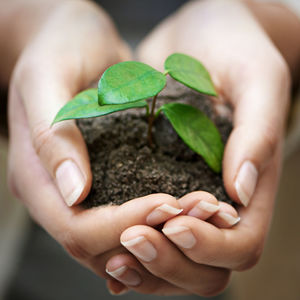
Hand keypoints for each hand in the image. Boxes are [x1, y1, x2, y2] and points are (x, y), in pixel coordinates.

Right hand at [6, 0, 178, 281]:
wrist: (73, 41)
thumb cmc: (59, 47)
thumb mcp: (47, 76)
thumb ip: (51, 135)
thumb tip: (74, 193)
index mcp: (36, 179)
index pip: (76, 228)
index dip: (123, 225)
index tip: (168, 203)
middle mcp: (58, 196)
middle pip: (101, 245)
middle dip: (153, 234)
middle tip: (201, 209)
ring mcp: (82, 194)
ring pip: (121, 241)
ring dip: (165, 234)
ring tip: (206, 210)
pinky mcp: (107, 183)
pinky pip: (133, 219)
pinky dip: (163, 221)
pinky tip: (192, 204)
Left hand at [104, 0, 290, 295]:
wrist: (200, 34)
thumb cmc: (236, 47)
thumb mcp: (257, 78)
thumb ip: (258, 133)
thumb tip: (242, 192)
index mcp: (251, 183)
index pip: (242, 242)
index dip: (211, 245)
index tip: (174, 223)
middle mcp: (219, 199)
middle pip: (206, 264)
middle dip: (170, 261)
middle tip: (131, 238)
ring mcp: (187, 196)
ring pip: (174, 258)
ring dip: (145, 265)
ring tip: (112, 251)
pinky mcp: (158, 183)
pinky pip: (149, 231)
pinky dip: (129, 248)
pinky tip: (105, 246)